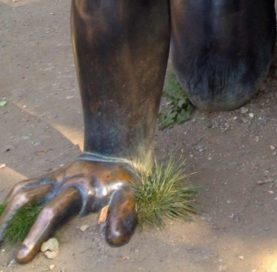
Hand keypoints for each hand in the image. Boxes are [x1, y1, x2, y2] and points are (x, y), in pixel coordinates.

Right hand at [0, 157, 137, 263]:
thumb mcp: (130, 195)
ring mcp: (53, 178)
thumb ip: (123, 215)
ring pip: (22, 191)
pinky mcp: (49, 178)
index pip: (52, 212)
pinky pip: (25, 186)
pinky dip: (10, 202)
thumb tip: (113, 240)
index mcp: (79, 188)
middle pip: (29, 199)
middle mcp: (61, 181)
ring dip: (5, 213)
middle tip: (4, 252)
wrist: (119, 153)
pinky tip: (5, 221)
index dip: (36, 234)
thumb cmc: (124, 181)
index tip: (22, 256)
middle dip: (10, 224)